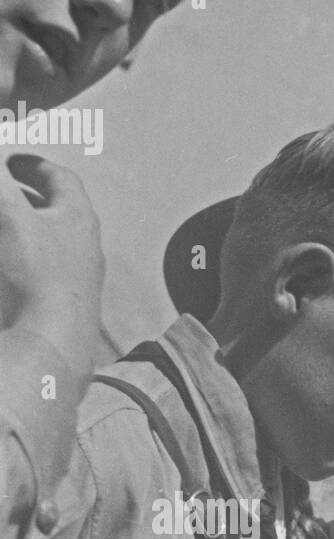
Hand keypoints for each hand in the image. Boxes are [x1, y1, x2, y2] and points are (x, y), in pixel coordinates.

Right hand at [0, 156, 103, 384]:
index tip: (11, 161)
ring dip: (25, 230)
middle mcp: (87, 248)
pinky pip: (45, 273)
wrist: (53, 343)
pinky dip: (23, 261)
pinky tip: (9, 267)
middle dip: (27, 197)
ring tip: (5, 226)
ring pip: (52, 244)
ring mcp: (79, 280)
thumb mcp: (8, 213)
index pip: (61, 179)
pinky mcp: (65, 306)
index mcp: (79, 218)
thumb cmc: (35, 273)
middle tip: (5, 192)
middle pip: (59, 212)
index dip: (33, 164)